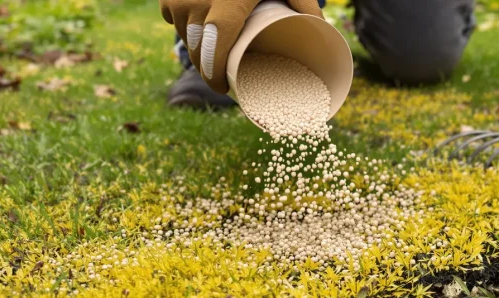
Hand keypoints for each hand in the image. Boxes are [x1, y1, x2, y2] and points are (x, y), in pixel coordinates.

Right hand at [161, 0, 323, 93]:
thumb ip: (305, 4)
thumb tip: (323, 33)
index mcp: (224, 6)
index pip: (212, 52)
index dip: (214, 75)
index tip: (221, 88)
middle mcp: (196, 3)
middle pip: (198, 51)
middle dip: (207, 69)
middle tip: (221, 77)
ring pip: (187, 37)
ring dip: (198, 48)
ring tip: (215, 51)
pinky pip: (174, 18)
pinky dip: (185, 25)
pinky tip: (199, 27)